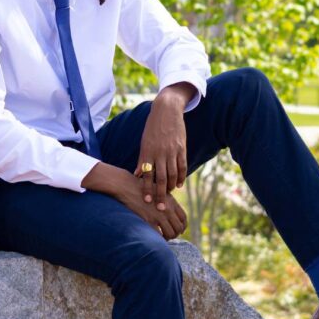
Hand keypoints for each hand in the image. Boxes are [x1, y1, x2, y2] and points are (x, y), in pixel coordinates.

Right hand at [81, 161, 187, 239]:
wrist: (127, 186)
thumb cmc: (140, 188)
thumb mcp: (157, 191)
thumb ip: (166, 201)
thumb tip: (170, 211)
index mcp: (171, 202)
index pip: (183, 218)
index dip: (182, 226)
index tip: (179, 230)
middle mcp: (167, 209)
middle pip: (178, 228)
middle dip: (176, 234)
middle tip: (170, 236)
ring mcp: (158, 216)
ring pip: (171, 233)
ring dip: (168, 238)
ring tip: (163, 238)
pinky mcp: (148, 221)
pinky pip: (159, 235)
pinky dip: (158, 239)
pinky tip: (155, 237)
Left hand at [134, 87, 190, 210]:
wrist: (166, 111)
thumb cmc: (152, 128)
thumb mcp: (144, 142)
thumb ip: (142, 159)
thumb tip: (137, 174)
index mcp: (148, 152)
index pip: (147, 175)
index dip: (147, 189)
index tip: (147, 201)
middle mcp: (159, 153)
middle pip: (161, 178)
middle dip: (160, 194)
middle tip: (161, 207)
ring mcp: (172, 151)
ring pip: (172, 174)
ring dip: (171, 187)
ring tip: (170, 195)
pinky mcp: (181, 148)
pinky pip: (182, 166)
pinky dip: (181, 176)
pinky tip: (179, 184)